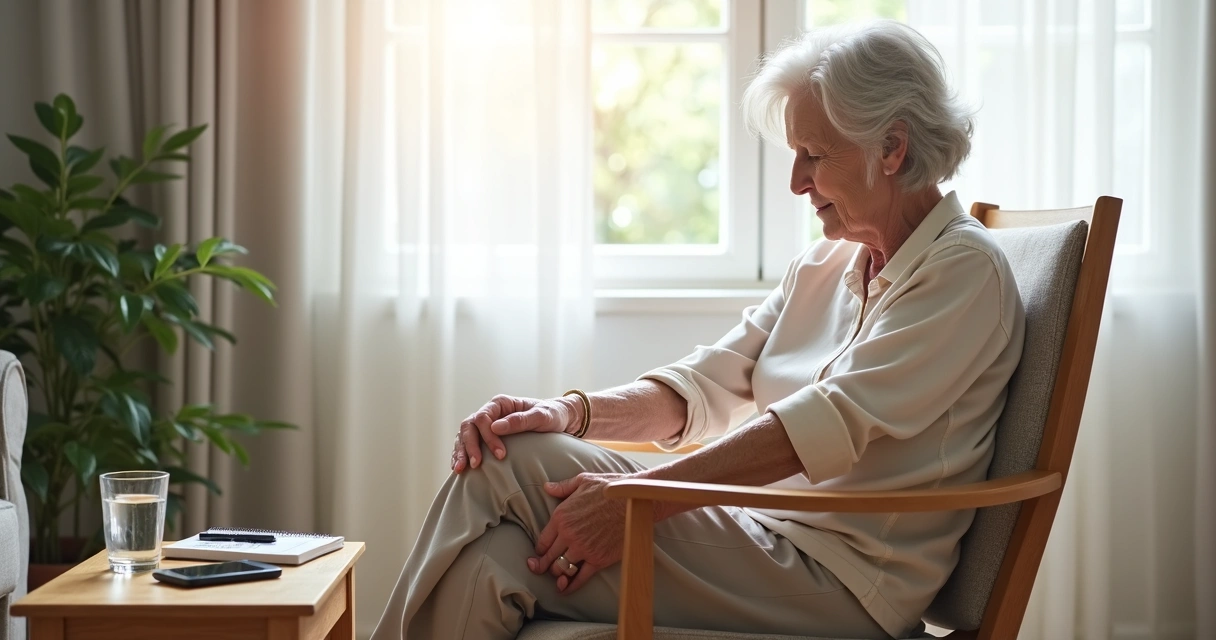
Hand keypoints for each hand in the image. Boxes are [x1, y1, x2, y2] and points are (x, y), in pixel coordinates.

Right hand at [451, 394, 582, 472]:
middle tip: (475, 465)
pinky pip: (469, 444)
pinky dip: (462, 455)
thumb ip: (520, 420)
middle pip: (469, 426)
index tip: (500, 455)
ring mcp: (487, 426)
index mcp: (500, 403)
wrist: (561, 419)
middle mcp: (491, 413)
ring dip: (461, 452)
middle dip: (469, 446)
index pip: (483, 418)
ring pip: (465, 435)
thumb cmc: (552, 414)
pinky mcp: (488, 438)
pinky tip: (461, 468)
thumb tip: (495, 427)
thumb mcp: (542, 416)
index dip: (488, 437)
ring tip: (461, 469)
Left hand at [528, 472, 627, 592]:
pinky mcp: (598, 559)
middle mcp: (569, 535)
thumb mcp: (583, 481)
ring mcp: (583, 549)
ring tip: (555, 576)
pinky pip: (580, 577)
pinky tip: (565, 589)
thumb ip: (562, 487)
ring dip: (556, 574)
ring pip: (561, 569)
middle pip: (549, 557)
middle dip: (541, 565)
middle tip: (537, 569)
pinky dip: (570, 586)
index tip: (537, 555)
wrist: (636, 501)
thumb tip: (547, 487)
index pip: (542, 541)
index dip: (539, 551)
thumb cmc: (611, 488)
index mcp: (561, 516)